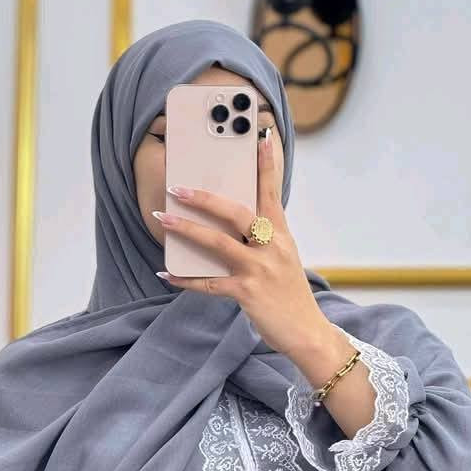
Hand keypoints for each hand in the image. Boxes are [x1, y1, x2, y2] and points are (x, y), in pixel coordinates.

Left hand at [153, 131, 329, 356]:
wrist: (307, 332)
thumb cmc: (290, 296)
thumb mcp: (284, 260)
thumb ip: (262, 241)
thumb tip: (227, 227)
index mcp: (281, 235)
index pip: (272, 193)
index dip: (266, 165)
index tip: (260, 138)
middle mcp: (272, 247)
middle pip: (236, 213)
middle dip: (205, 198)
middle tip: (178, 187)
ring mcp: (259, 269)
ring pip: (218, 242)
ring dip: (187, 229)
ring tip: (163, 219)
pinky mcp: (247, 292)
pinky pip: (209, 283)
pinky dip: (185, 280)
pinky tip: (166, 274)